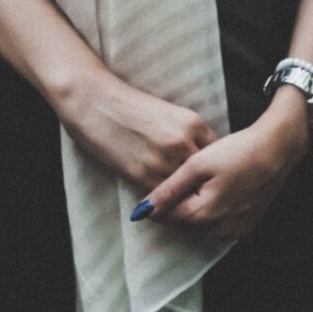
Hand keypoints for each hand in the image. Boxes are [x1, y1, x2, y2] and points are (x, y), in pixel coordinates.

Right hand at [54, 68, 220, 195]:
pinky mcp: (144, 176)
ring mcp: (165, 161)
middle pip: (206, 178)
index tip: (208, 179)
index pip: (217, 157)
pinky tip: (164, 205)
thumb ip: (188, 136)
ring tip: (184, 208)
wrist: (95, 103)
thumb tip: (200, 162)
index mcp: (193, 124)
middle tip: (200, 199)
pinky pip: (165, 200)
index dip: (212, 171)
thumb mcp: (169, 114)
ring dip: (185, 201)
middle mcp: (184, 143)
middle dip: (203, 188)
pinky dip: (166, 205)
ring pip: (187, 192)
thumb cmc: (129, 107)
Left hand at [133, 97, 309, 242]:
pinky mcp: (245, 227)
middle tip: (181, 180)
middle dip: (178, 205)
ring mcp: (234, 231)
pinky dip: (212, 212)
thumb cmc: (236, 152)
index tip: (157, 184)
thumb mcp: (197, 165)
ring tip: (201, 182)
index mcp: (203, 216)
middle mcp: (219, 231)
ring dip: (195, 209)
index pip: (167, 217)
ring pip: (201, 225)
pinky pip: (218, 225)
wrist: (276, 150)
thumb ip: (168, 190)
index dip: (159, 201)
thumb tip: (142, 211)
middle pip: (184, 223)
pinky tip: (216, 190)